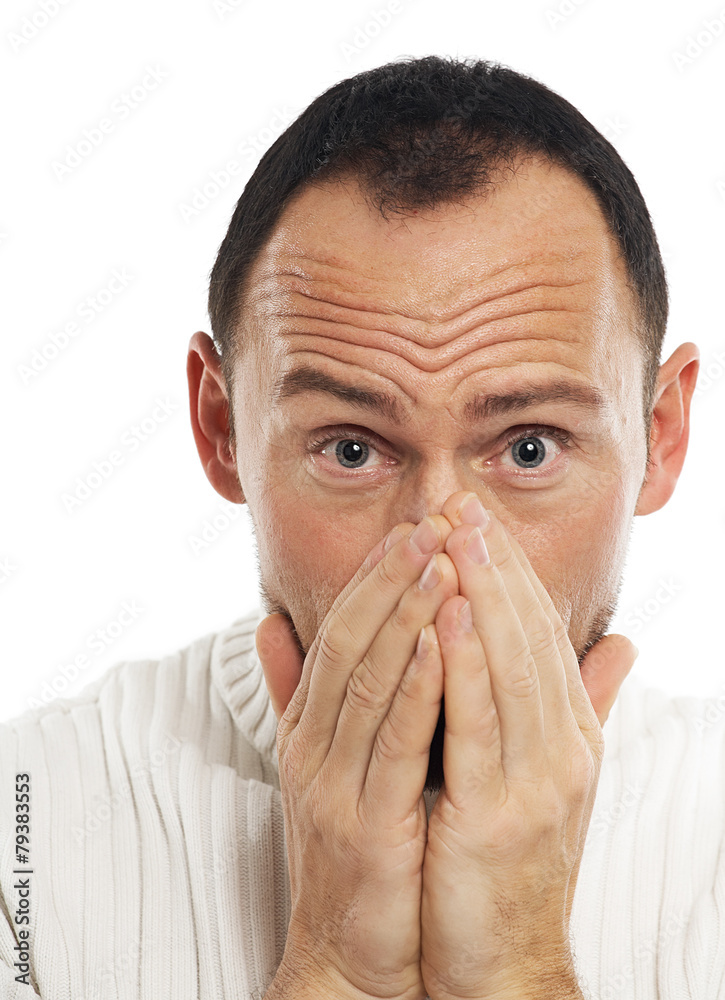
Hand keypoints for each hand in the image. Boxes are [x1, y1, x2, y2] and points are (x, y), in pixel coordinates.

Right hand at [256, 514, 457, 999]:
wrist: (351, 950)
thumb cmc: (356, 847)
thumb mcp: (324, 762)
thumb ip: (301, 693)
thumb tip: (270, 624)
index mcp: (311, 726)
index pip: (339, 630)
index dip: (373, 576)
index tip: (412, 527)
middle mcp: (314, 744)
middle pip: (349, 640)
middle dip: (390, 577)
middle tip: (430, 522)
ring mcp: (334, 782)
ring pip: (368, 679)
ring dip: (405, 616)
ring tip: (441, 561)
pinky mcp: (366, 823)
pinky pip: (393, 743)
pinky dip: (415, 687)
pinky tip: (438, 644)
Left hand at [418, 491, 636, 999]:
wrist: (504, 962)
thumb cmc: (509, 861)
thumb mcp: (548, 774)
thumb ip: (578, 705)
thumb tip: (621, 645)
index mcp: (568, 733)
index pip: (542, 632)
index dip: (512, 571)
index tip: (479, 519)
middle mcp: (562, 747)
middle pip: (529, 636)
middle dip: (495, 565)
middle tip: (464, 504)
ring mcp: (536, 780)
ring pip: (510, 666)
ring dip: (482, 595)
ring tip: (455, 536)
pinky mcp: (497, 813)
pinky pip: (477, 724)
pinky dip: (464, 663)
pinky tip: (446, 614)